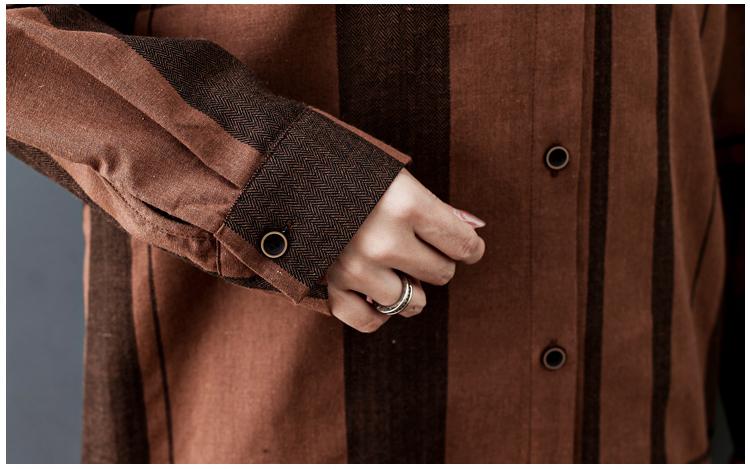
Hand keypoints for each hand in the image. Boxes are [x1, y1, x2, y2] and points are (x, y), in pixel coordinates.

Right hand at [327, 169, 485, 331]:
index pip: (463, 245)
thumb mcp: (397, 177)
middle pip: (441, 273)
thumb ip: (437, 208)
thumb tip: (475, 231)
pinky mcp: (331, 285)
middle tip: (417, 243)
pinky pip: (369, 321)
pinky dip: (378, 313)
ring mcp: (356, 266)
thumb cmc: (353, 171)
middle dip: (436, 261)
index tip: (467, 247)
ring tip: (396, 266)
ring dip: (411, 288)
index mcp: (406, 203)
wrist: (291, 173)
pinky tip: (378, 295)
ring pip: (413, 302)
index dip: (470, 248)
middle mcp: (383, 239)